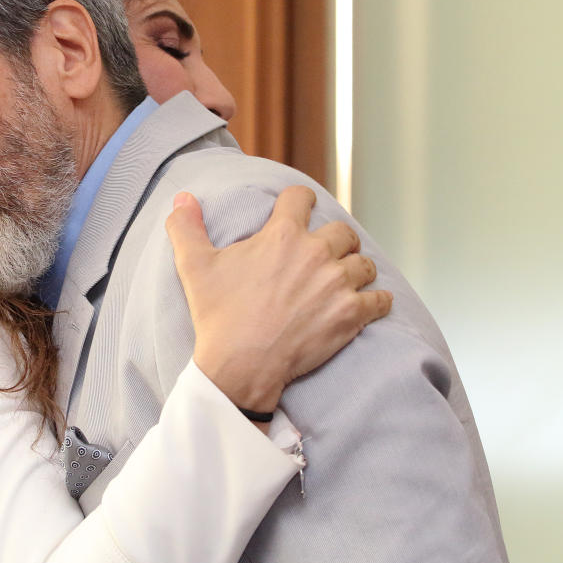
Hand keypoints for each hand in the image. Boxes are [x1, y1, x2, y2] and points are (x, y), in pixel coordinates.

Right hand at [165, 186, 391, 415]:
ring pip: (364, 264)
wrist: (241, 365)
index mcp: (282, 235)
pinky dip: (378, 301)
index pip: (301, 197)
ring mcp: (337, 284)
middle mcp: (315, 253)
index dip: (299, 201)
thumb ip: (187, 228)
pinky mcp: (352, 315)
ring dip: (356, 270)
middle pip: (343, 230)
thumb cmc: (218, 316)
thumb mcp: (194, 267)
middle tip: (327, 253)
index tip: (300, 208)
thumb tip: (182, 199)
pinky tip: (371, 304)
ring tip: (345, 281)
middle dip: (336, 239)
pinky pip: (380, 299)